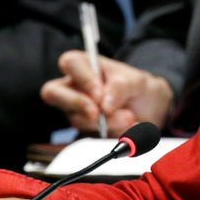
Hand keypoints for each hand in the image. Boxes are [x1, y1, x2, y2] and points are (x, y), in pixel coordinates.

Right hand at [40, 50, 173, 135]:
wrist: (147, 107)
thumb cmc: (133, 86)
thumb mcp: (134, 80)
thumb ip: (120, 87)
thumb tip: (105, 105)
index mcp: (84, 65)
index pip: (70, 63)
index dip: (83, 79)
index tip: (100, 93)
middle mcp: (74, 87)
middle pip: (53, 92)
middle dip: (76, 103)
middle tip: (98, 113)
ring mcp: (76, 110)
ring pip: (77, 118)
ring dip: (106, 121)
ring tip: (129, 117)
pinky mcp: (86, 129)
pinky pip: (91, 135)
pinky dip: (113, 133)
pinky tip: (129, 128)